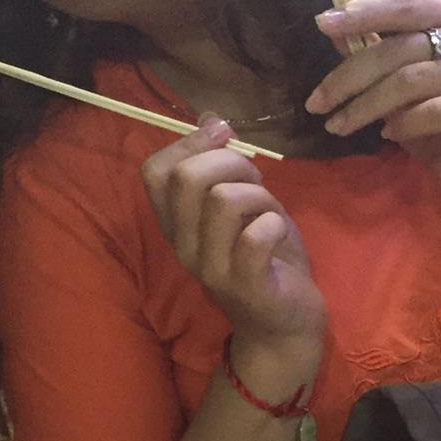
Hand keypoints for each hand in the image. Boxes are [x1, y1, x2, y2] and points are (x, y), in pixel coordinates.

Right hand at [142, 115, 326, 361]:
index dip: (189, 142)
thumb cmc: (265, 259)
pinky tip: (276, 233)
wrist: (286, 323)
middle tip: (255, 177)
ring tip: (267, 209)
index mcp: (177, 225)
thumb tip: (210, 118)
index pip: (155, 171)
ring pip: (224, 200)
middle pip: (187, 178)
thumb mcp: (241, 204)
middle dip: (230, 161)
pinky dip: (273, 222)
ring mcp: (211, 268)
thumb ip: (222, 167)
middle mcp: (184, 246)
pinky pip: (255, 236)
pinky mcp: (245, 284)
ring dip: (257, 193)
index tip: (224, 136)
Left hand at [306, 0, 440, 209]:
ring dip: (367, 107)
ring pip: (412, 80)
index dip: (363, 12)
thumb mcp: (397, 85)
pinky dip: (404, 124)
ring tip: (340, 126)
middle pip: (400, 49)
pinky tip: (388, 135)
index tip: (322, 23)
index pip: (404, 5)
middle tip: (317, 103)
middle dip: (350, 77)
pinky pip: (435, 111)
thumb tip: (331, 29)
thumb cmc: (435, 122)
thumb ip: (373, 53)